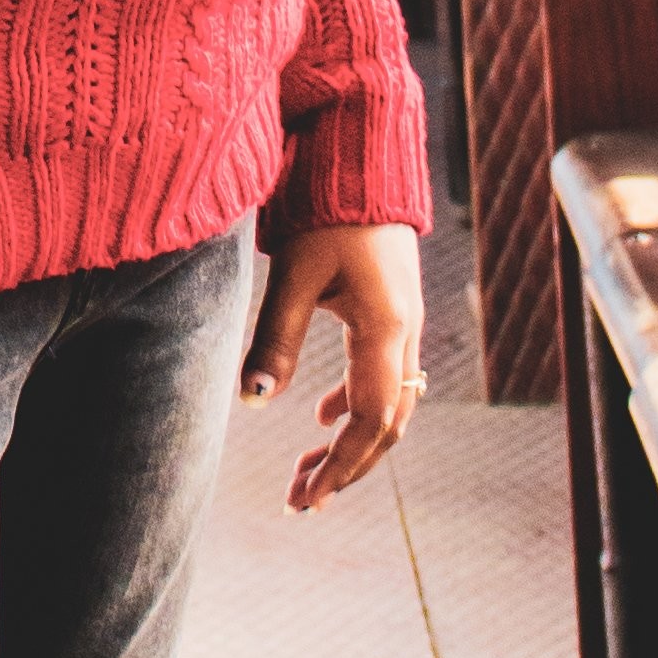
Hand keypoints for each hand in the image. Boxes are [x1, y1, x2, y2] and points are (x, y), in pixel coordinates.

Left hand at [246, 222, 422, 511]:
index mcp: (384, 329)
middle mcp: (404, 333)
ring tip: (308, 473)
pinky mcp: (394, 312)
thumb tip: (252, 402)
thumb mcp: (295, 274)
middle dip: (346, 468)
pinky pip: (385, 377)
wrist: (363, 156)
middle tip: (301, 501)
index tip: (308, 499)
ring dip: (351, 443)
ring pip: (388, 405)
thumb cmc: (327, 209)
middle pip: (386, 426)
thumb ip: (276, 339)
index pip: (369, 422)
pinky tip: (320, 417)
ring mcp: (404, 323)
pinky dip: (355, 406)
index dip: (341, 466)